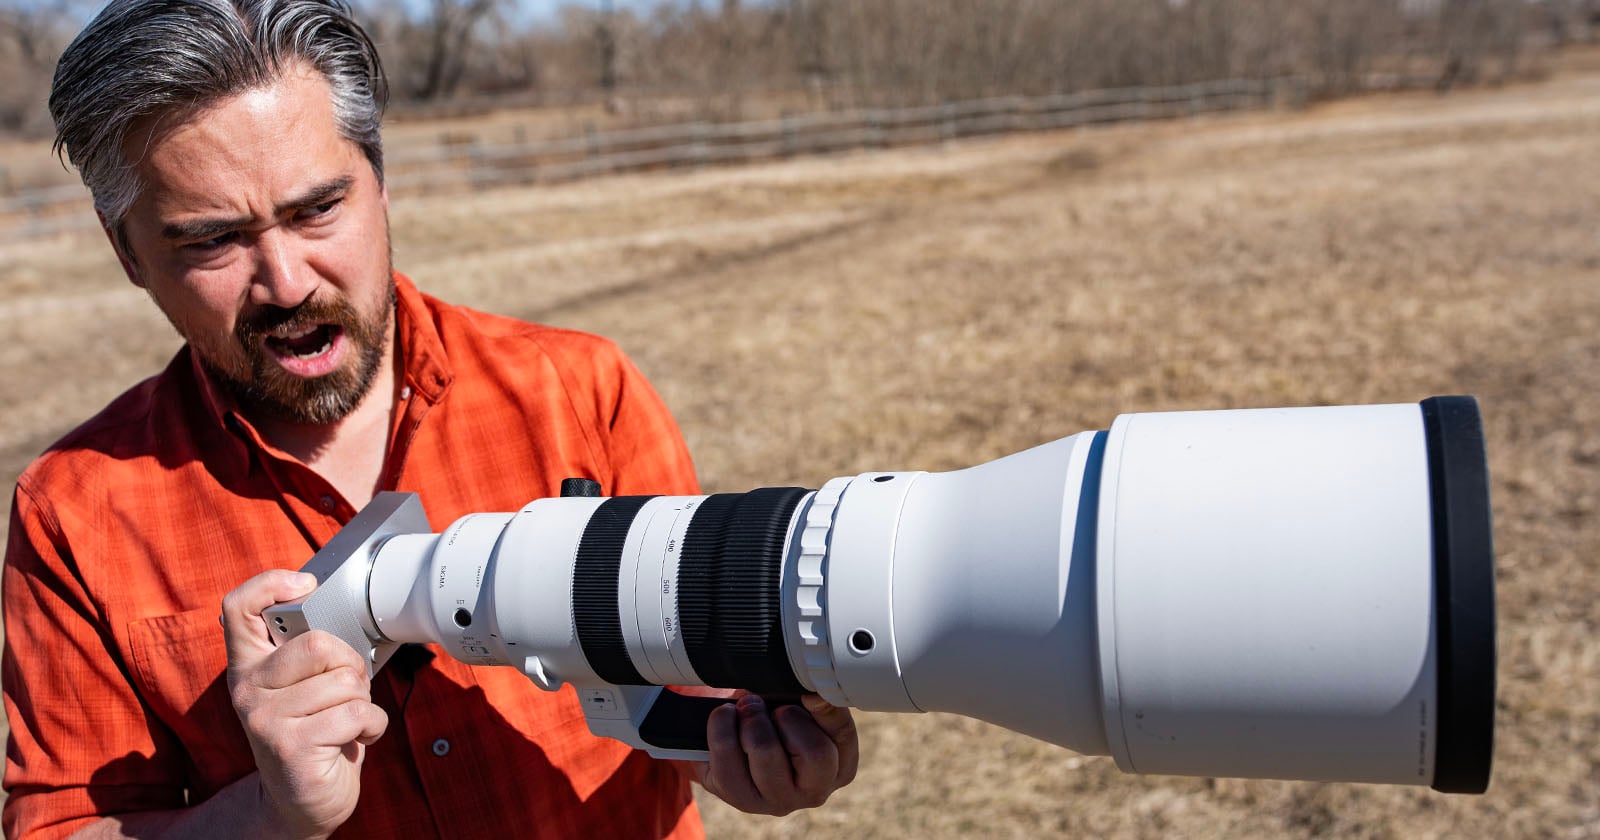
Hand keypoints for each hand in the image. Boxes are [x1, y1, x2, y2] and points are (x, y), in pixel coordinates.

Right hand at [222, 570, 388, 839]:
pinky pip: (355, 714)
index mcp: (249, 666)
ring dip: (363, 701)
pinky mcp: (290, 745)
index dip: (270, 583)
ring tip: (345, 720)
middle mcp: (247, 688)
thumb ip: (308, 653)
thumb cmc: (314, 732)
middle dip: (351, 665)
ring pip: (344, 681)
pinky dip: (372, 725)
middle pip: (318, 644)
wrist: (302, 801)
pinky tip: (356, 738)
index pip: (239, 608)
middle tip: (347, 692)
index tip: (306, 584)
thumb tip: (343, 610)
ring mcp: (264, 718)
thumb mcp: (302, 687)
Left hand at [688, 693, 858, 815]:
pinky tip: (724, 717)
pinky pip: (728, 763)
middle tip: (766, 702)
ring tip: (745, 708)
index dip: (823, 707)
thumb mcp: (800, 702)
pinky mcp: (742, 800)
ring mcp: (778, 801)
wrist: (734, 731)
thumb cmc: (775, 716)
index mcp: (840, 767)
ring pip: (768, 753)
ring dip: (752, 719)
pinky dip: (721, 729)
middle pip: (815, 752)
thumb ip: (814, 699)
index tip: (805, 692)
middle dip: (786, 715)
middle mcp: (814, 791)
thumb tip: (816, 696)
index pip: (842, 734)